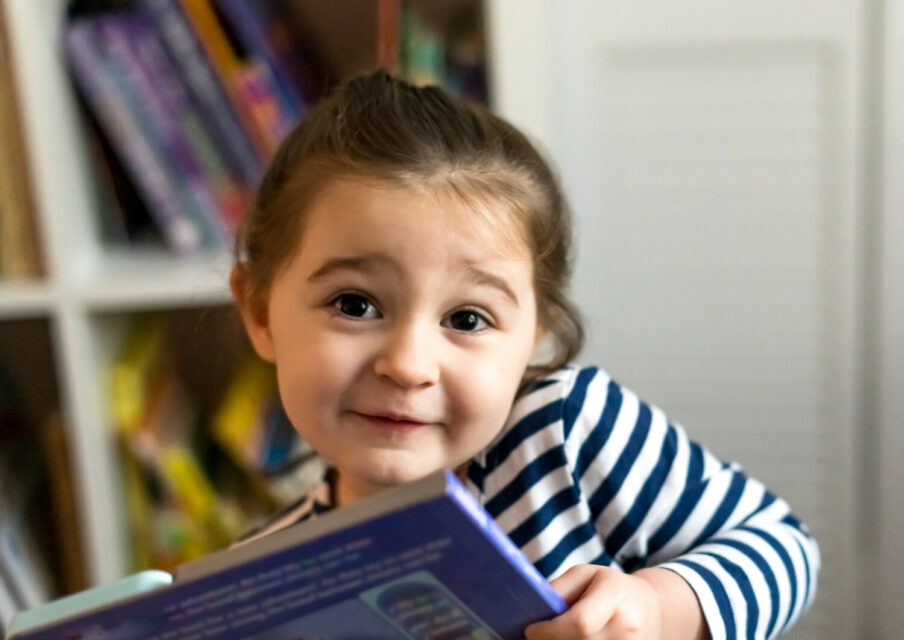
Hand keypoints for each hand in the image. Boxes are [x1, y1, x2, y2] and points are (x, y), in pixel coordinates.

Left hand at [523, 564, 662, 639]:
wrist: (649, 608)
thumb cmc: (610, 587)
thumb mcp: (584, 574)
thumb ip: (559, 589)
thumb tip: (533, 608)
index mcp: (615, 595)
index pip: (580, 622)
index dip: (551, 630)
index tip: (530, 629)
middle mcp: (627, 627)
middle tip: (534, 636)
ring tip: (551, 636)